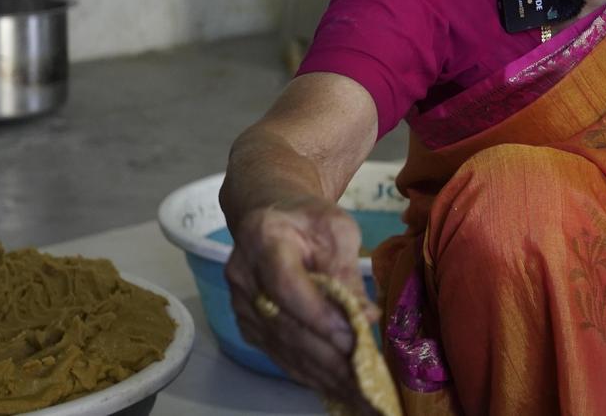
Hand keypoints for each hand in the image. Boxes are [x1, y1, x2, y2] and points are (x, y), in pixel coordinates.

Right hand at [224, 192, 380, 407]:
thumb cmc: (308, 219)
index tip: (354, 336)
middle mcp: (243, 275)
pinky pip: (278, 354)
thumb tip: (365, 316)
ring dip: (321, 373)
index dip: (318, 315)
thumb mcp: (337, 229)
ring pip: (281, 346)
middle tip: (365, 375)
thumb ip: (347, 270)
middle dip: (327, 355)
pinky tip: (337, 386)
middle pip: (284, 324)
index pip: (286, 284)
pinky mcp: (248, 324)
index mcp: (263, 239)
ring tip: (358, 391)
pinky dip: (309, 373)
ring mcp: (241, 303)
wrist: (271, 215)